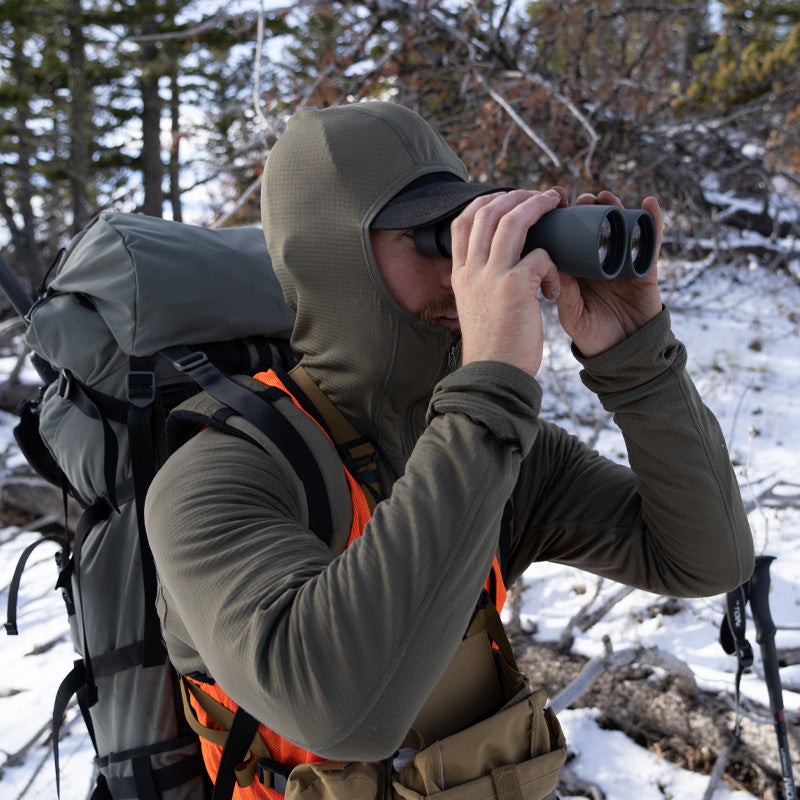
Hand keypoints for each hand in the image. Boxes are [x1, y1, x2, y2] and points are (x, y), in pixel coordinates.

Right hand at [450, 189, 563, 377]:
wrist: (493, 374)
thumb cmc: (491, 346)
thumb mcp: (473, 308)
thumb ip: (478, 284)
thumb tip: (493, 268)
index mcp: (459, 274)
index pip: (462, 222)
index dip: (484, 202)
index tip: (506, 198)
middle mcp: (471, 270)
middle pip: (487, 212)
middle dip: (515, 196)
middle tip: (539, 196)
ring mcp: (491, 276)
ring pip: (513, 222)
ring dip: (536, 207)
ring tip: (555, 204)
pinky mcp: (515, 286)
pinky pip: (541, 256)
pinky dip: (554, 264)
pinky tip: (554, 287)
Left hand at [555, 191, 663, 356]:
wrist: (623, 354)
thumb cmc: (592, 336)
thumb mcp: (572, 315)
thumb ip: (565, 293)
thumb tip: (554, 264)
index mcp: (576, 270)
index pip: (568, 237)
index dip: (563, 218)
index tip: (554, 200)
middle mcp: (598, 261)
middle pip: (594, 225)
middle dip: (587, 207)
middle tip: (580, 198)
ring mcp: (623, 262)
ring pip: (620, 228)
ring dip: (614, 208)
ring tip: (605, 197)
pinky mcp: (645, 268)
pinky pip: (651, 242)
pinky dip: (653, 222)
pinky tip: (649, 203)